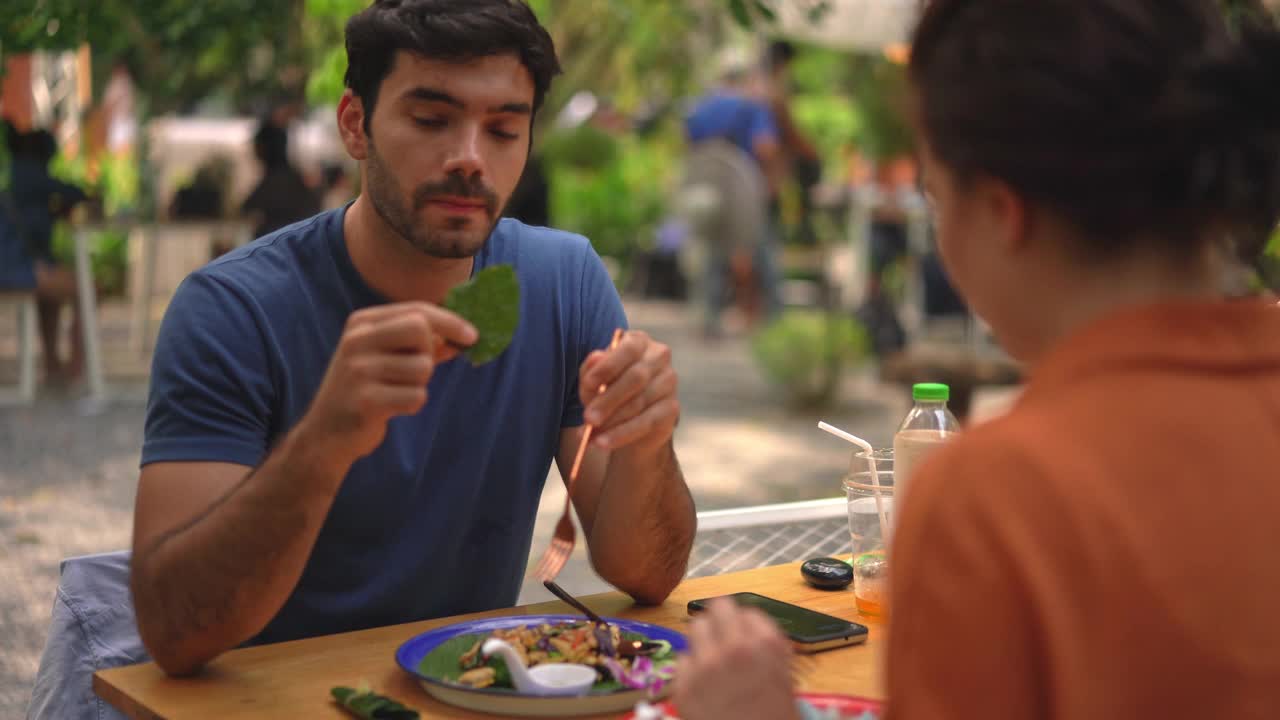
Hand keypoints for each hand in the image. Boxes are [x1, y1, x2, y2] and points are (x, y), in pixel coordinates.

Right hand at [297, 302, 476, 465]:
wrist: (326, 433)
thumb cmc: (365, 390)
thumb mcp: (387, 357)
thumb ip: (421, 344)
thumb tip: (462, 336)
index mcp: (362, 322)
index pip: (416, 310)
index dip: (450, 321)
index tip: (473, 336)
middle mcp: (357, 340)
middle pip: (421, 329)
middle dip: (429, 353)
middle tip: (416, 371)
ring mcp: (358, 369)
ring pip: (422, 367)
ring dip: (419, 384)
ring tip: (395, 392)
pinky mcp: (365, 400)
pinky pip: (416, 397)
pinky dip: (412, 404)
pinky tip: (391, 408)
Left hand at [580, 330, 678, 453]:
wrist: (629, 420)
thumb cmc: (608, 391)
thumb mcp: (593, 381)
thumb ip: (591, 370)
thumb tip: (596, 358)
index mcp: (638, 341)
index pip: (628, 349)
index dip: (607, 366)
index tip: (588, 384)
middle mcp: (659, 357)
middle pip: (636, 378)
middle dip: (609, 400)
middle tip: (588, 419)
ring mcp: (669, 382)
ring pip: (640, 403)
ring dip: (613, 421)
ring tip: (591, 436)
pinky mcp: (672, 408)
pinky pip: (647, 422)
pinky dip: (623, 434)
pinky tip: (604, 442)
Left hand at [672, 599, 800, 719]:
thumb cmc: (774, 713)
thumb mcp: (783, 670)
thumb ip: (763, 638)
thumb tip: (740, 618)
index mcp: (765, 644)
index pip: (743, 609)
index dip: (743, 624)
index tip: (743, 636)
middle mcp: (734, 649)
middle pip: (716, 609)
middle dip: (720, 623)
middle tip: (723, 640)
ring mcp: (705, 667)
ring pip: (695, 628)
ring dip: (703, 641)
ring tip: (713, 662)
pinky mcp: (684, 686)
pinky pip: (682, 660)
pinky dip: (692, 670)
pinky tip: (705, 687)